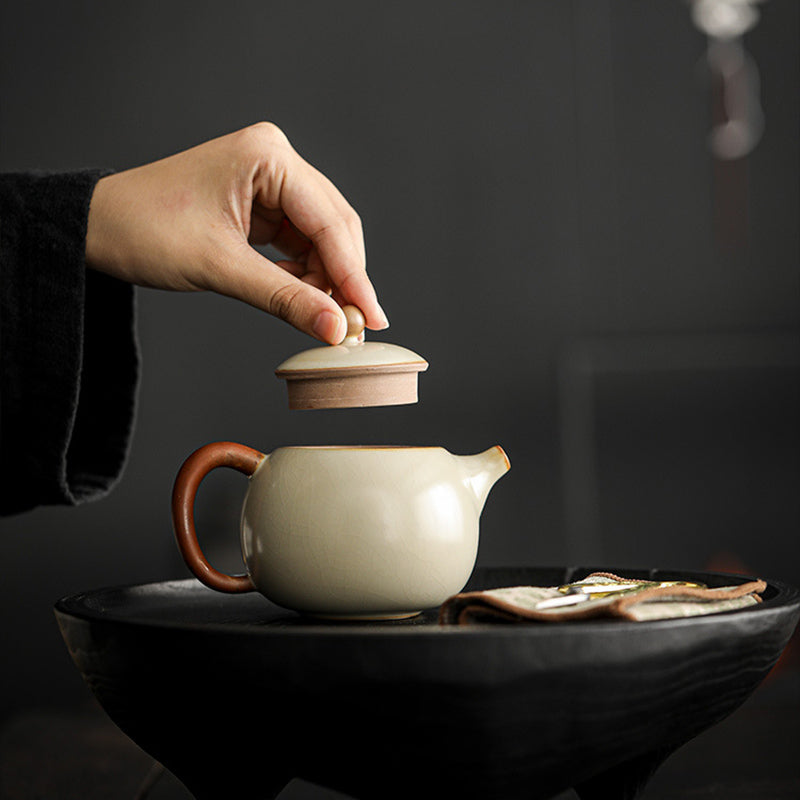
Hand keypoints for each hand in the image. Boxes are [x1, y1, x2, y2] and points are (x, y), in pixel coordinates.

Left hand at [85, 122, 387, 343]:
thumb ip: (285, 299)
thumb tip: (336, 329)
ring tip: (323, 317)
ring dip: (325, 279)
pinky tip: (302, 296)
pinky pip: (300, 241)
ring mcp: (270, 180)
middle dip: (343, 278)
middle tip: (353, 327)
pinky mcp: (262, 202)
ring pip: (321, 237)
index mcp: (268, 156)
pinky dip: (305, 273)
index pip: (330, 222)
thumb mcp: (221, 268)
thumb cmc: (144, 229)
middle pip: (334, 227)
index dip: (354, 276)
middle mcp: (276, 160)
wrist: (99, 226)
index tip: (371, 318)